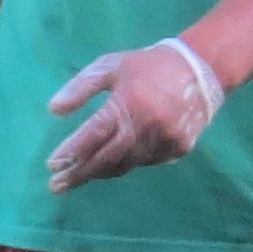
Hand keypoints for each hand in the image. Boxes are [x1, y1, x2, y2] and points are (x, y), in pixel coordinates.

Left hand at [46, 35, 224, 190]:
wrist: (200, 70)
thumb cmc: (148, 66)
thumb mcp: (111, 66)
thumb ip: (81, 88)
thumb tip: (53, 110)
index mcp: (128, 102)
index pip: (94, 135)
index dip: (71, 152)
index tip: (51, 165)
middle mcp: (147, 126)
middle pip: (106, 158)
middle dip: (80, 173)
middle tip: (57, 185)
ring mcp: (165, 140)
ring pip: (126, 164)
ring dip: (100, 172)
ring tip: (80, 175)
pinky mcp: (179, 149)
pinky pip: (145, 162)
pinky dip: (126, 163)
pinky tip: (113, 162)